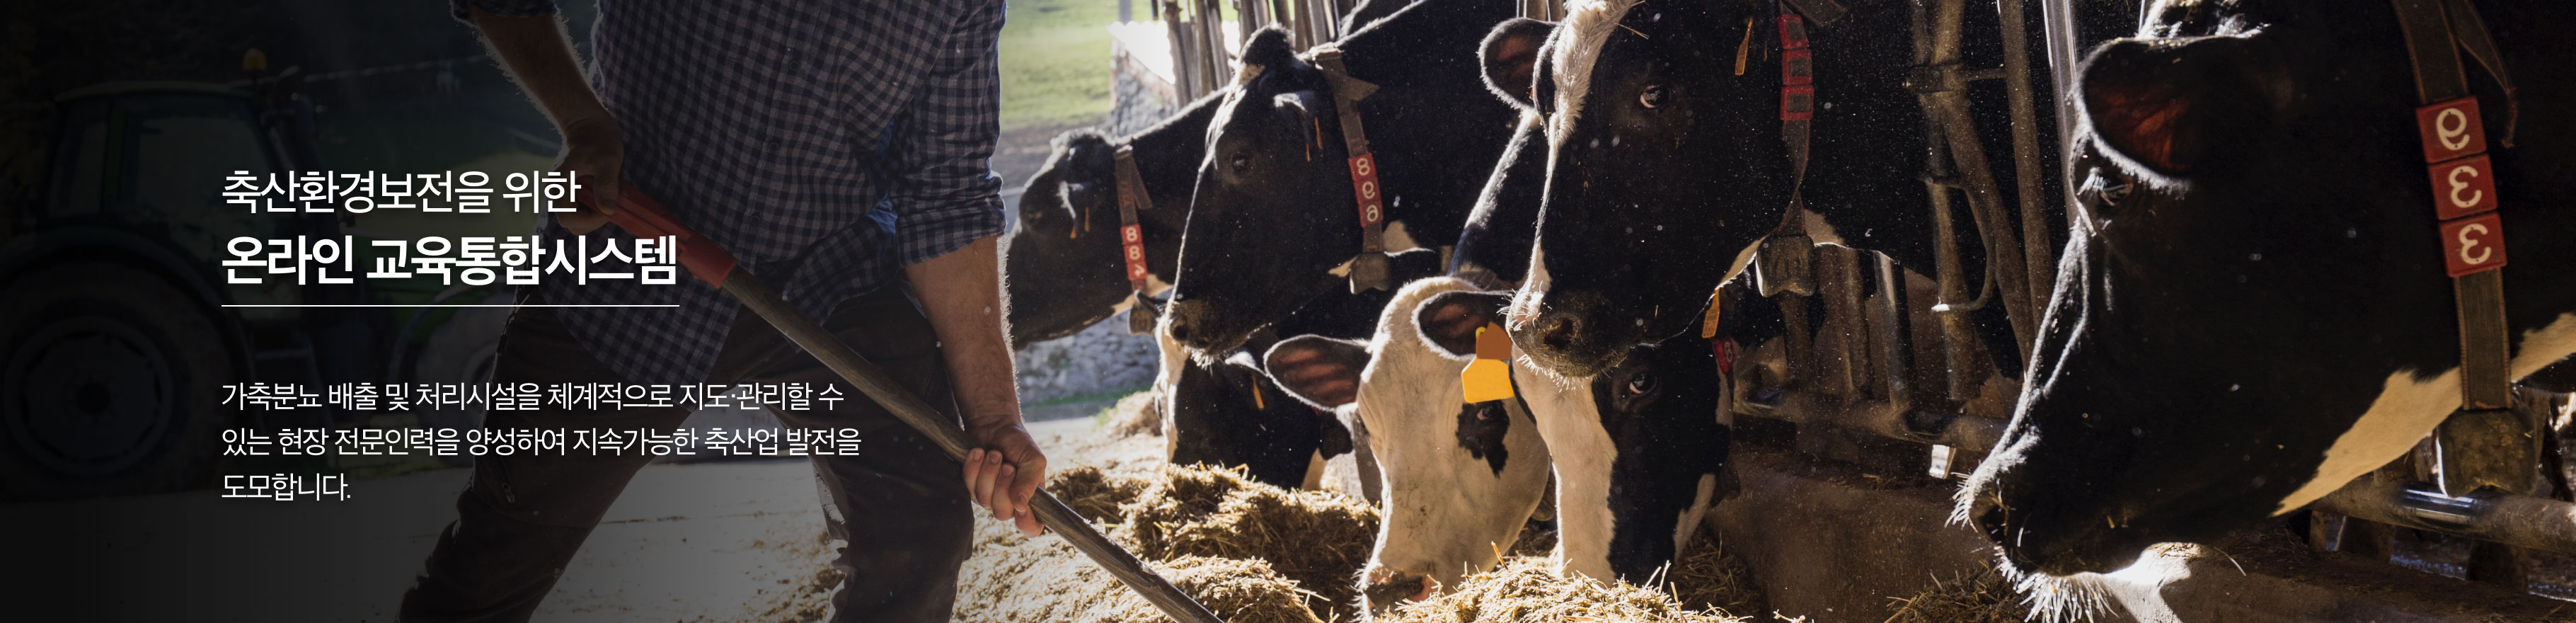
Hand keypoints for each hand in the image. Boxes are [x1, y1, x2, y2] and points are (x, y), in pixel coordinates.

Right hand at [553, 115, 625, 234]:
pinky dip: (598, 207)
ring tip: (609, 192)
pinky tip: (606, 191)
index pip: (568, 219)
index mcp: (559, 186)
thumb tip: (609, 210)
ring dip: (597, 213)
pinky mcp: (574, 194)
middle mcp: (558, 193)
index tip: (609, 207)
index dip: (590, 219)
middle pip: (573, 224)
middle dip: (595, 218)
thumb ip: (606, 185)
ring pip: (580, 219)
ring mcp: (565, 194)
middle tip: (611, 201)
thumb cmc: (598, 140)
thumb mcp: (607, 161)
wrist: (591, 127)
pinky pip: (584, 210)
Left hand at [964, 420, 1046, 535]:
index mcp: (1029, 499)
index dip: (1027, 524)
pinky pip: (968, 486)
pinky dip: (973, 467)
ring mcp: (988, 496)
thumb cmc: (1018, 443)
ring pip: (983, 500)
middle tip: (1007, 465)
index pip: (1031, 527)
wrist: (994, 424)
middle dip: (1003, 486)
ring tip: (995, 454)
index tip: (1022, 508)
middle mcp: (1008, 502)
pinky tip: (978, 453)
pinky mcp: (971, 486)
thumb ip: (1030, 482)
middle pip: (1002, 513)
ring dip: (989, 473)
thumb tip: (1021, 506)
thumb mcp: (1032, 460)